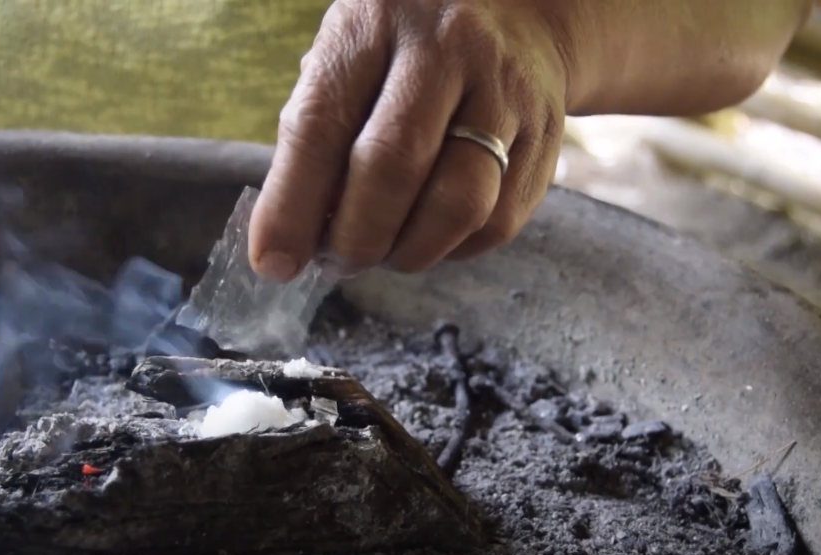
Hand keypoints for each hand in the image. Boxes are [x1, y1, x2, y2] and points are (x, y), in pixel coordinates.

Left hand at [247, 0, 567, 280]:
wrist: (520, 12)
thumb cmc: (405, 50)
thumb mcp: (351, 57)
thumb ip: (317, 135)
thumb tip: (289, 241)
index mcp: (374, 22)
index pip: (321, 125)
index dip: (292, 206)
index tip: (274, 262)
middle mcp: (446, 47)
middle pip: (393, 167)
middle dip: (355, 238)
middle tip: (337, 262)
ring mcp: (505, 90)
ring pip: (458, 204)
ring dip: (409, 252)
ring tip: (384, 254)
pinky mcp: (546, 134)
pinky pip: (499, 220)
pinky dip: (455, 250)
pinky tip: (432, 237)